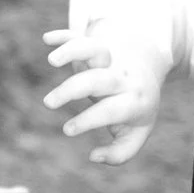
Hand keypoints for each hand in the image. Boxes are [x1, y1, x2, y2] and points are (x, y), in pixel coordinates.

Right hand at [42, 0, 164, 163]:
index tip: (67, 130)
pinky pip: (80, 35)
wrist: (147, 68)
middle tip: (48, 103)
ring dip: (73, 51)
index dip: (89, 120)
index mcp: (132, 101)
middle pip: (98, 79)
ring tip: (52, 61)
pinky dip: (64, 35)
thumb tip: (94, 157)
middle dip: (72, 90)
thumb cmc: (136, 108)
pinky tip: (47, 39)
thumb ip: (120, 153)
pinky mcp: (96, 44)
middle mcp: (121, 77)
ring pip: (93, 48)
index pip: (111, 110)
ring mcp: (110, 58)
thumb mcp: (137, 132)